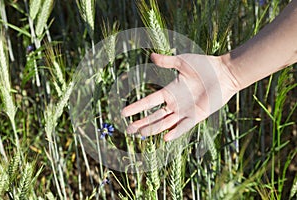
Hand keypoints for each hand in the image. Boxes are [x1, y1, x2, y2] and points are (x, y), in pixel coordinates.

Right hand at [121, 53, 238, 140]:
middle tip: (128, 130)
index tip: (123, 113)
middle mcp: (175, 103)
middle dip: (141, 123)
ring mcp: (185, 111)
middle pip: (154, 116)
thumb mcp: (182, 62)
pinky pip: (184, 126)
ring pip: (165, 123)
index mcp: (169, 91)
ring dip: (153, 129)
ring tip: (140, 134)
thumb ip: (167, 61)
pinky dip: (175, 132)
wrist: (225, 73)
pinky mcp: (197, 116)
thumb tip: (151, 56)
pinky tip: (164, 137)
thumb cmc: (205, 65)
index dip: (136, 107)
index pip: (149, 102)